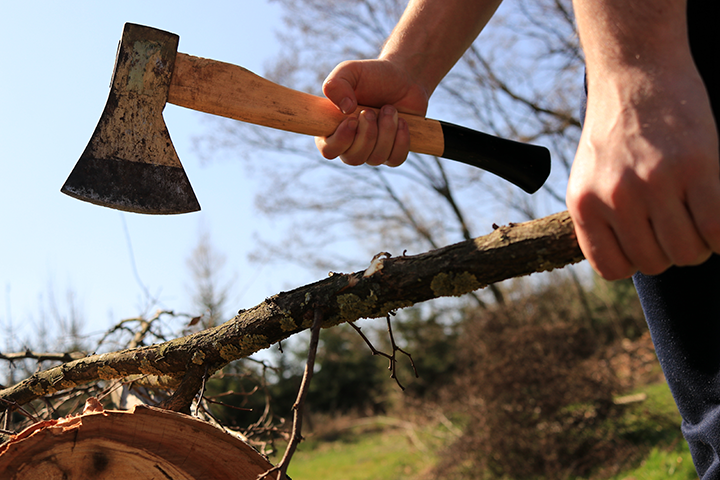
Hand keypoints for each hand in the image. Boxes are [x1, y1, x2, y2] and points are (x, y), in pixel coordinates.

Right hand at [315, 59, 429, 166]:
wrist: (403, 78)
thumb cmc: (372, 76)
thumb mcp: (349, 71)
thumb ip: (336, 84)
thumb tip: (345, 109)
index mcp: (333, 129)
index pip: (328, 150)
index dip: (340, 141)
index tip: (352, 120)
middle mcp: (351, 145)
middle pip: (353, 158)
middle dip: (367, 133)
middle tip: (371, 110)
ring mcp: (372, 152)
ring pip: (376, 158)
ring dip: (386, 131)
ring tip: (389, 109)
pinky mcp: (393, 153)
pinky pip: (395, 159)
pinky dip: (401, 140)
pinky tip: (402, 121)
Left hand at [566, 66, 719, 279]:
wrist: (635, 72)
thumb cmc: (616, 129)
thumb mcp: (590, 176)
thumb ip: (602, 217)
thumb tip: (625, 260)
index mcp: (584, 205)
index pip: (613, 269)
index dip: (636, 261)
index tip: (648, 241)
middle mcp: (614, 198)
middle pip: (656, 263)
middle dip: (672, 250)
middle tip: (679, 222)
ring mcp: (654, 183)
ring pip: (688, 252)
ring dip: (700, 243)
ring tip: (697, 215)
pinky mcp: (695, 167)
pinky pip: (717, 229)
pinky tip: (717, 217)